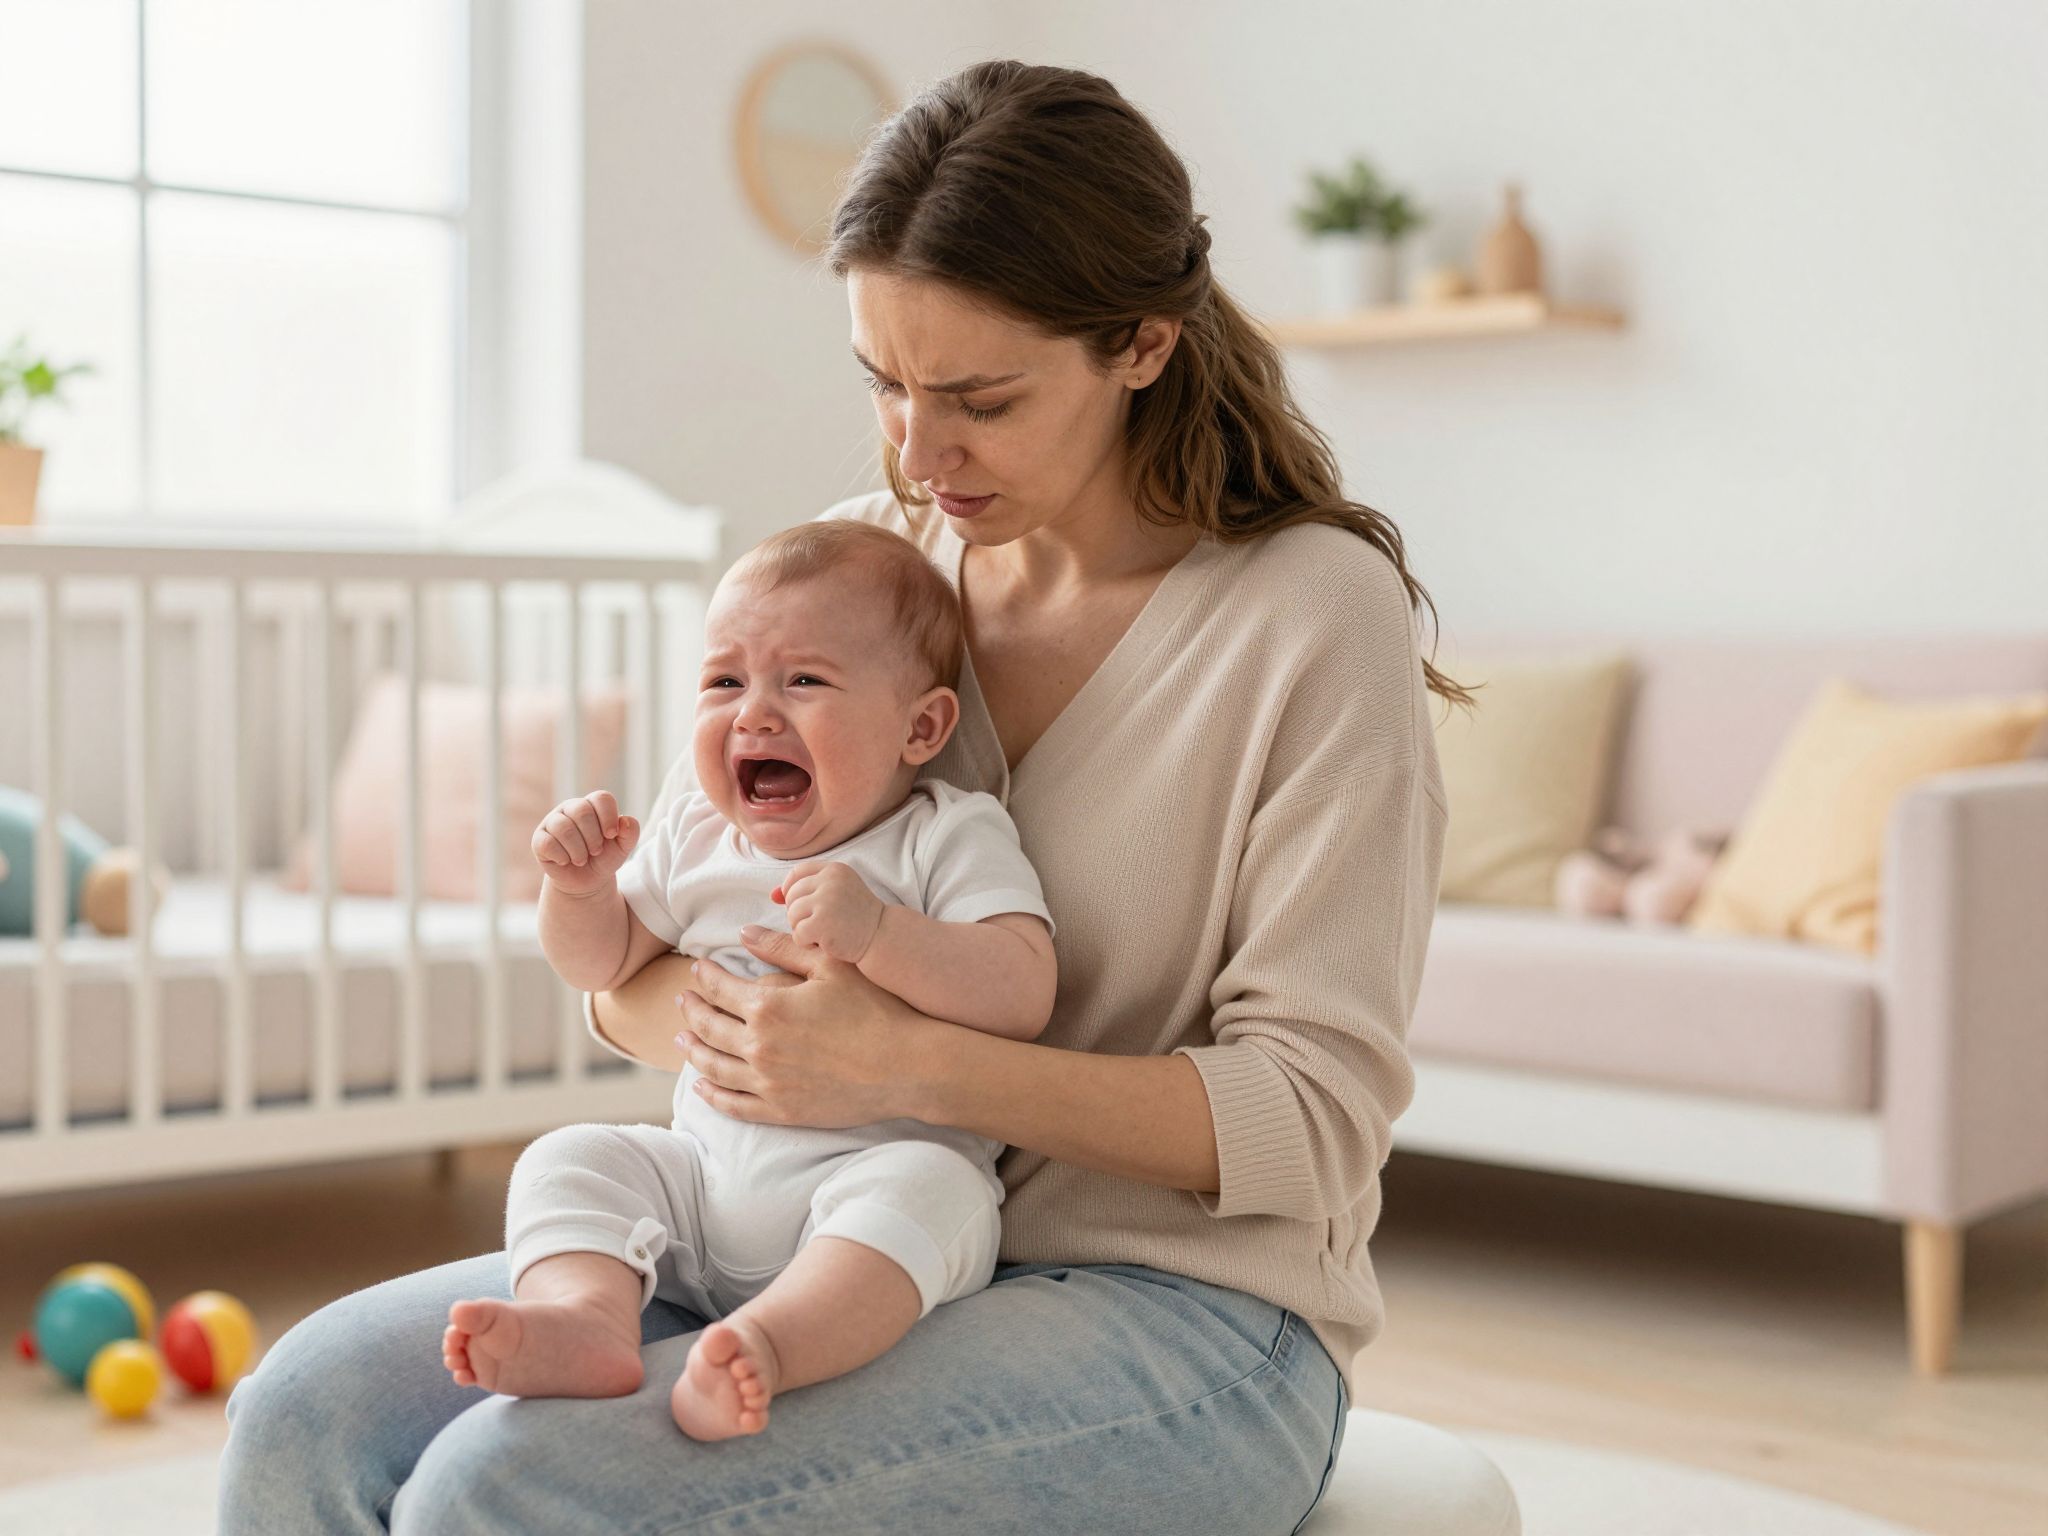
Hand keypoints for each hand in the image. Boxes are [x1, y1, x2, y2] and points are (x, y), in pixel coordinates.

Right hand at [533, 790, 638, 896]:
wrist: (587, 881)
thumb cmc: (605, 858)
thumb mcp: (623, 847)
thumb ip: (631, 832)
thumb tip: (625, 821)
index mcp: (592, 805)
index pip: (601, 798)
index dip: (609, 817)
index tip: (612, 835)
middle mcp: (570, 809)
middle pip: (582, 811)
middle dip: (593, 837)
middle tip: (596, 851)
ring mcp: (552, 822)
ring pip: (563, 827)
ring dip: (578, 850)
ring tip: (582, 859)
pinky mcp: (539, 839)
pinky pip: (548, 843)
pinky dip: (562, 856)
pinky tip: (566, 861)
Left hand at [674, 926, 934, 1126]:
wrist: (906, 1066)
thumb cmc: (875, 1009)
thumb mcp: (831, 966)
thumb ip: (783, 948)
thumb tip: (743, 934)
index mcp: (767, 1007)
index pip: (720, 988)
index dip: (704, 976)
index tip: (697, 969)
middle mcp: (758, 1047)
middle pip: (708, 1027)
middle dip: (692, 1010)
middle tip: (683, 1000)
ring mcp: (767, 1083)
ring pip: (713, 1067)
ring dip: (692, 1050)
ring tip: (681, 1039)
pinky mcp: (780, 1111)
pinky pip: (733, 1105)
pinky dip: (711, 1095)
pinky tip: (702, 1086)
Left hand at [772, 861, 885, 963]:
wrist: (883, 937)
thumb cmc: (857, 916)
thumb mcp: (836, 892)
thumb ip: (807, 889)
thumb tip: (772, 895)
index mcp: (834, 869)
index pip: (797, 873)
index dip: (793, 890)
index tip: (805, 906)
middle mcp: (830, 880)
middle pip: (791, 895)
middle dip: (799, 913)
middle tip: (820, 923)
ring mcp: (826, 901)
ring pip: (792, 915)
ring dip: (802, 928)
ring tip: (824, 932)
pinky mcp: (822, 923)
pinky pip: (798, 934)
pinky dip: (807, 942)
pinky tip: (825, 942)